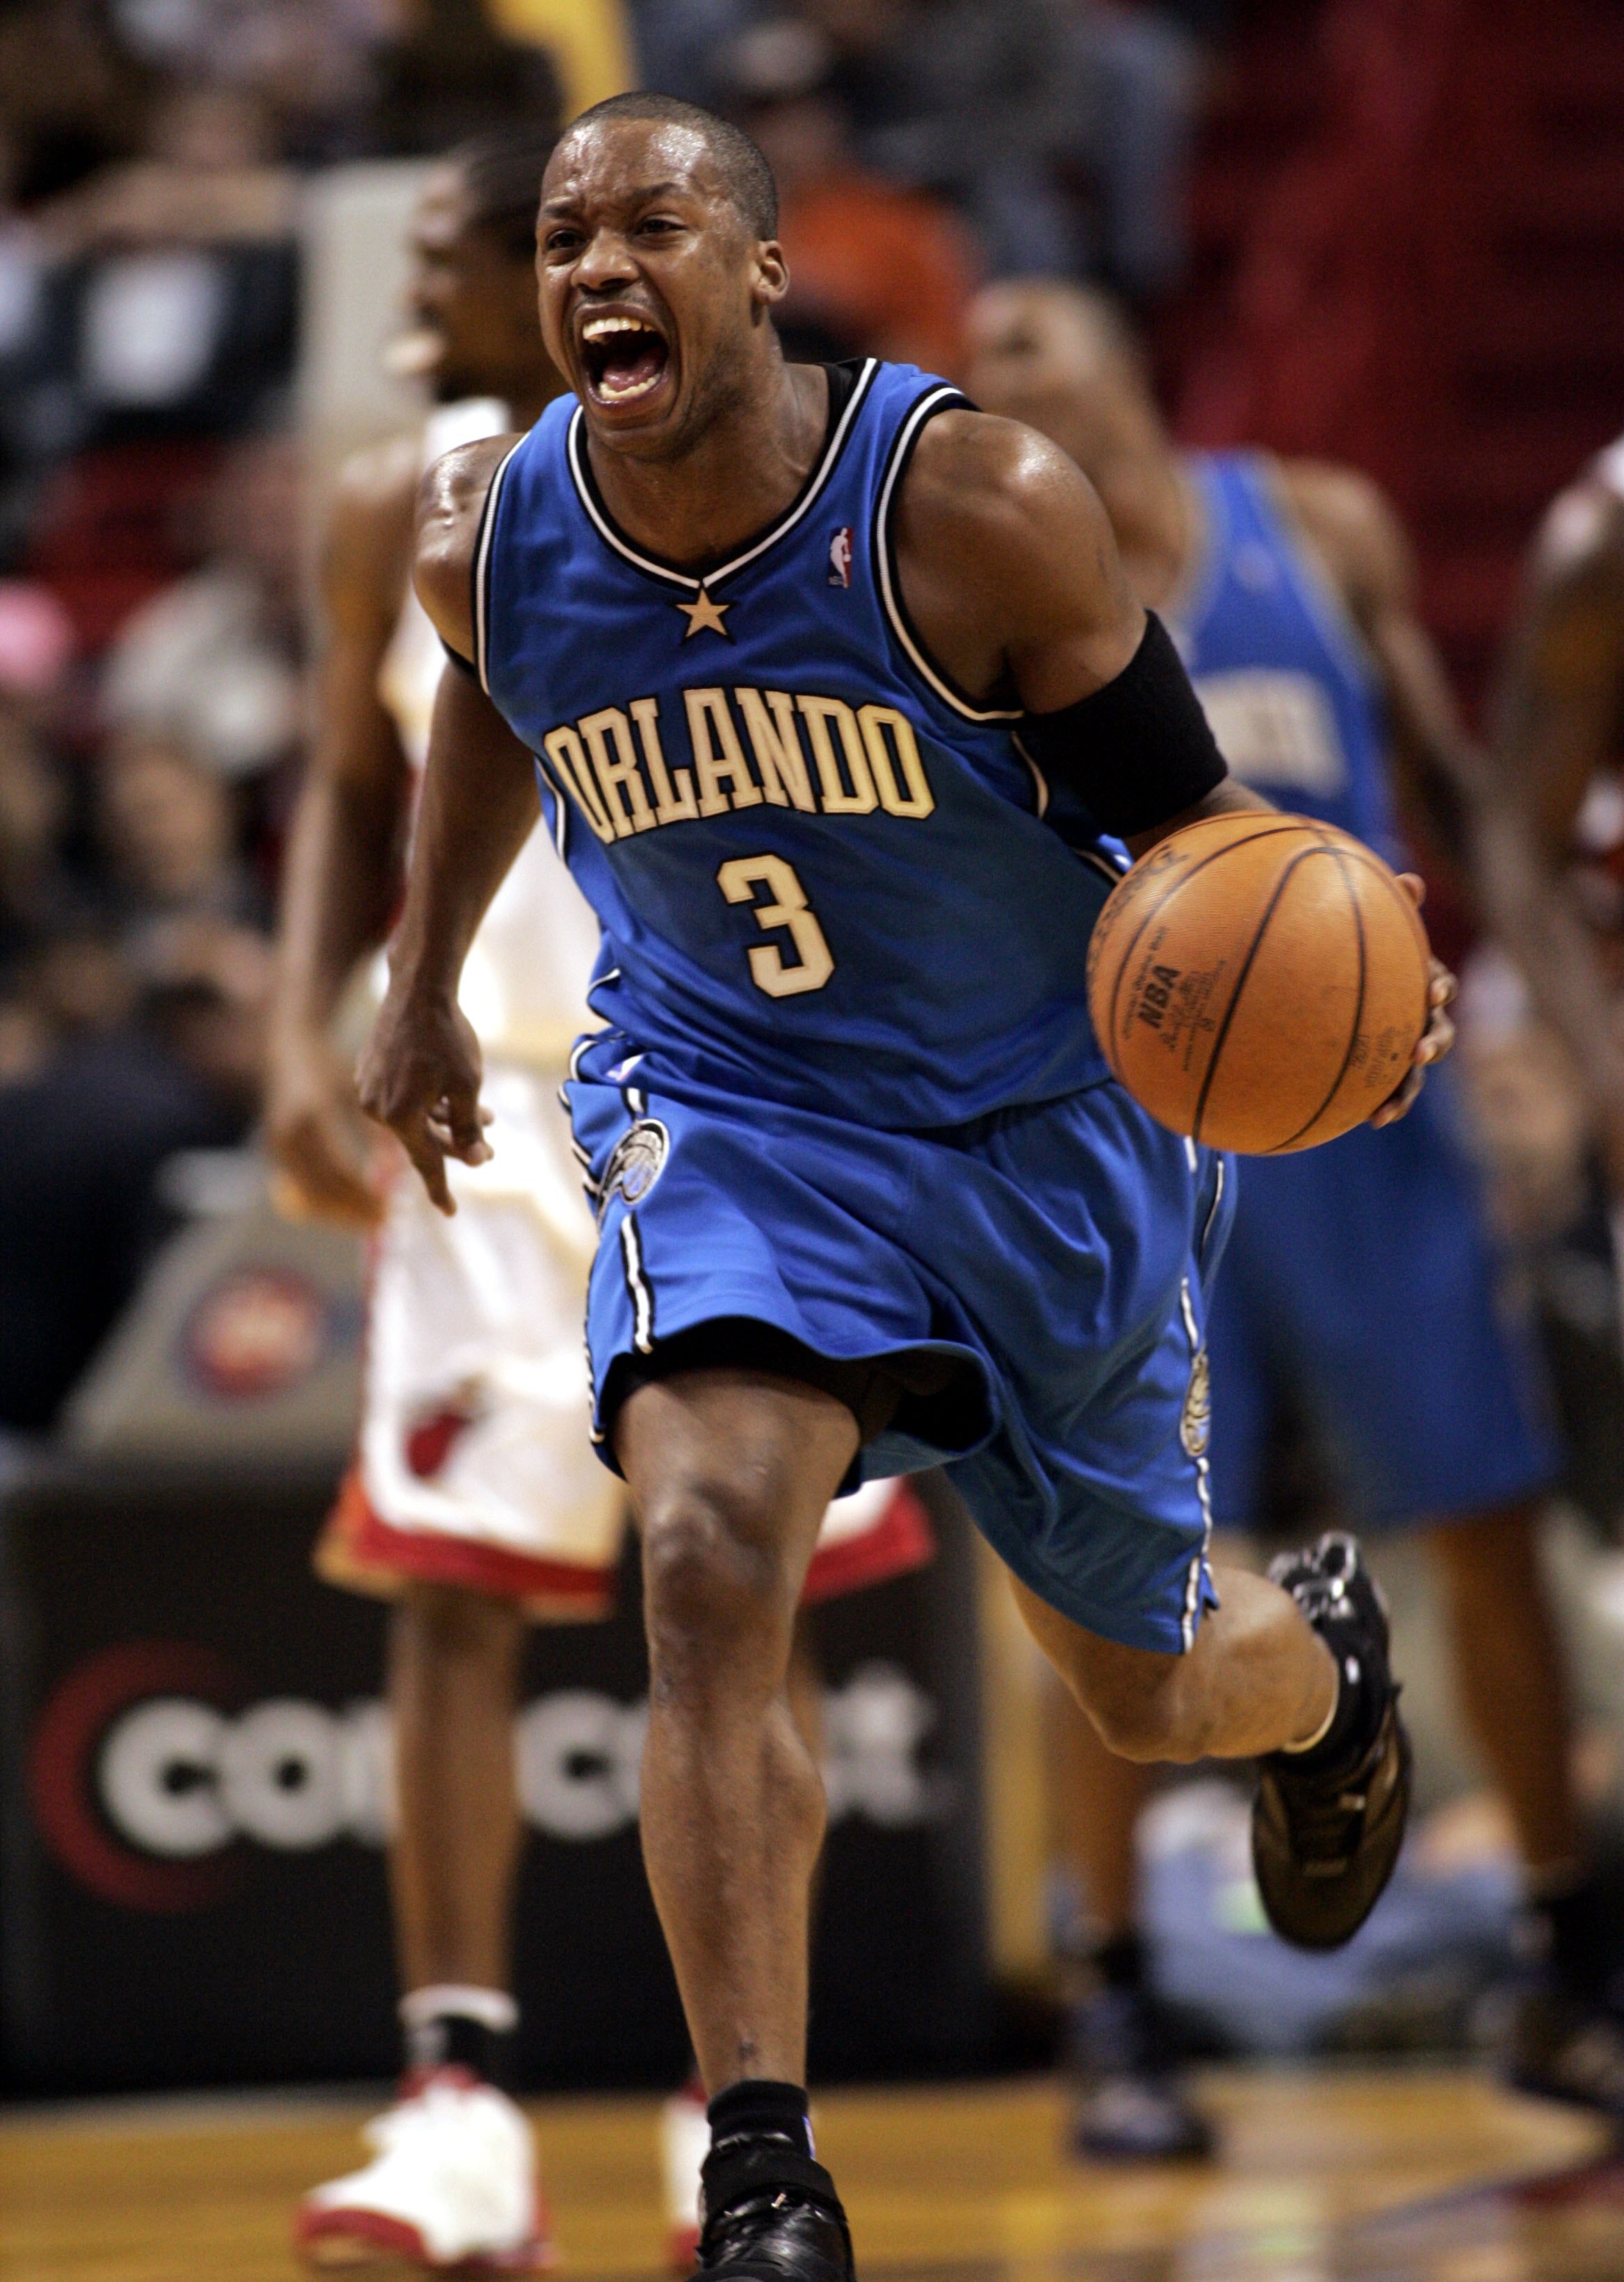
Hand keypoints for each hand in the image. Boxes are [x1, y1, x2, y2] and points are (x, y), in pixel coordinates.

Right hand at [267, 1032, 385, 1230]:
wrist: (291, 1044)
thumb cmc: (335, 1062)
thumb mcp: (360, 1089)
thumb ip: (382, 1126)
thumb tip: (408, 1165)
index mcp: (313, 1117)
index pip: (340, 1173)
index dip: (366, 1197)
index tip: (392, 1212)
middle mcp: (290, 1133)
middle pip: (322, 1190)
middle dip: (353, 1211)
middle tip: (384, 1225)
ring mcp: (277, 1143)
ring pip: (308, 1194)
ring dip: (339, 1212)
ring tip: (371, 1221)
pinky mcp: (275, 1148)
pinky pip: (299, 1187)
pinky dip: (324, 1201)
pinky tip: (350, 1207)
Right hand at [355, 979, 490, 1215]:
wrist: (418, 989)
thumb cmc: (448, 1037)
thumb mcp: (468, 1087)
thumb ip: (468, 1129)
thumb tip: (476, 1162)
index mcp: (399, 1117)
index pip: (425, 1164)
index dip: (442, 1189)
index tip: (451, 1212)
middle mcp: (375, 1107)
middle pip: (420, 1140)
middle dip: (457, 1146)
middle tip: (488, 1150)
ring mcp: (368, 1089)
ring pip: (413, 1118)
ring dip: (446, 1121)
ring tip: (485, 1114)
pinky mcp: (367, 1071)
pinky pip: (400, 1098)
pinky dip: (426, 1101)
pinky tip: (450, 1092)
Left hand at [1371, 873, 1455, 1128]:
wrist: (1339, 986)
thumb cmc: (1361, 950)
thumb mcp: (1375, 928)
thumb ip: (1390, 908)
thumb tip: (1410, 879)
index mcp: (1420, 984)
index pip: (1440, 984)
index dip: (1440, 987)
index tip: (1431, 991)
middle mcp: (1419, 1019)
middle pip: (1439, 1035)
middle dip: (1433, 1045)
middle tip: (1419, 1052)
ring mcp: (1403, 1048)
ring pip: (1414, 1074)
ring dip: (1405, 1090)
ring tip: (1387, 1109)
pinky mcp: (1384, 1071)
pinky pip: (1388, 1090)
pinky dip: (1383, 1105)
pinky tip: (1367, 1120)